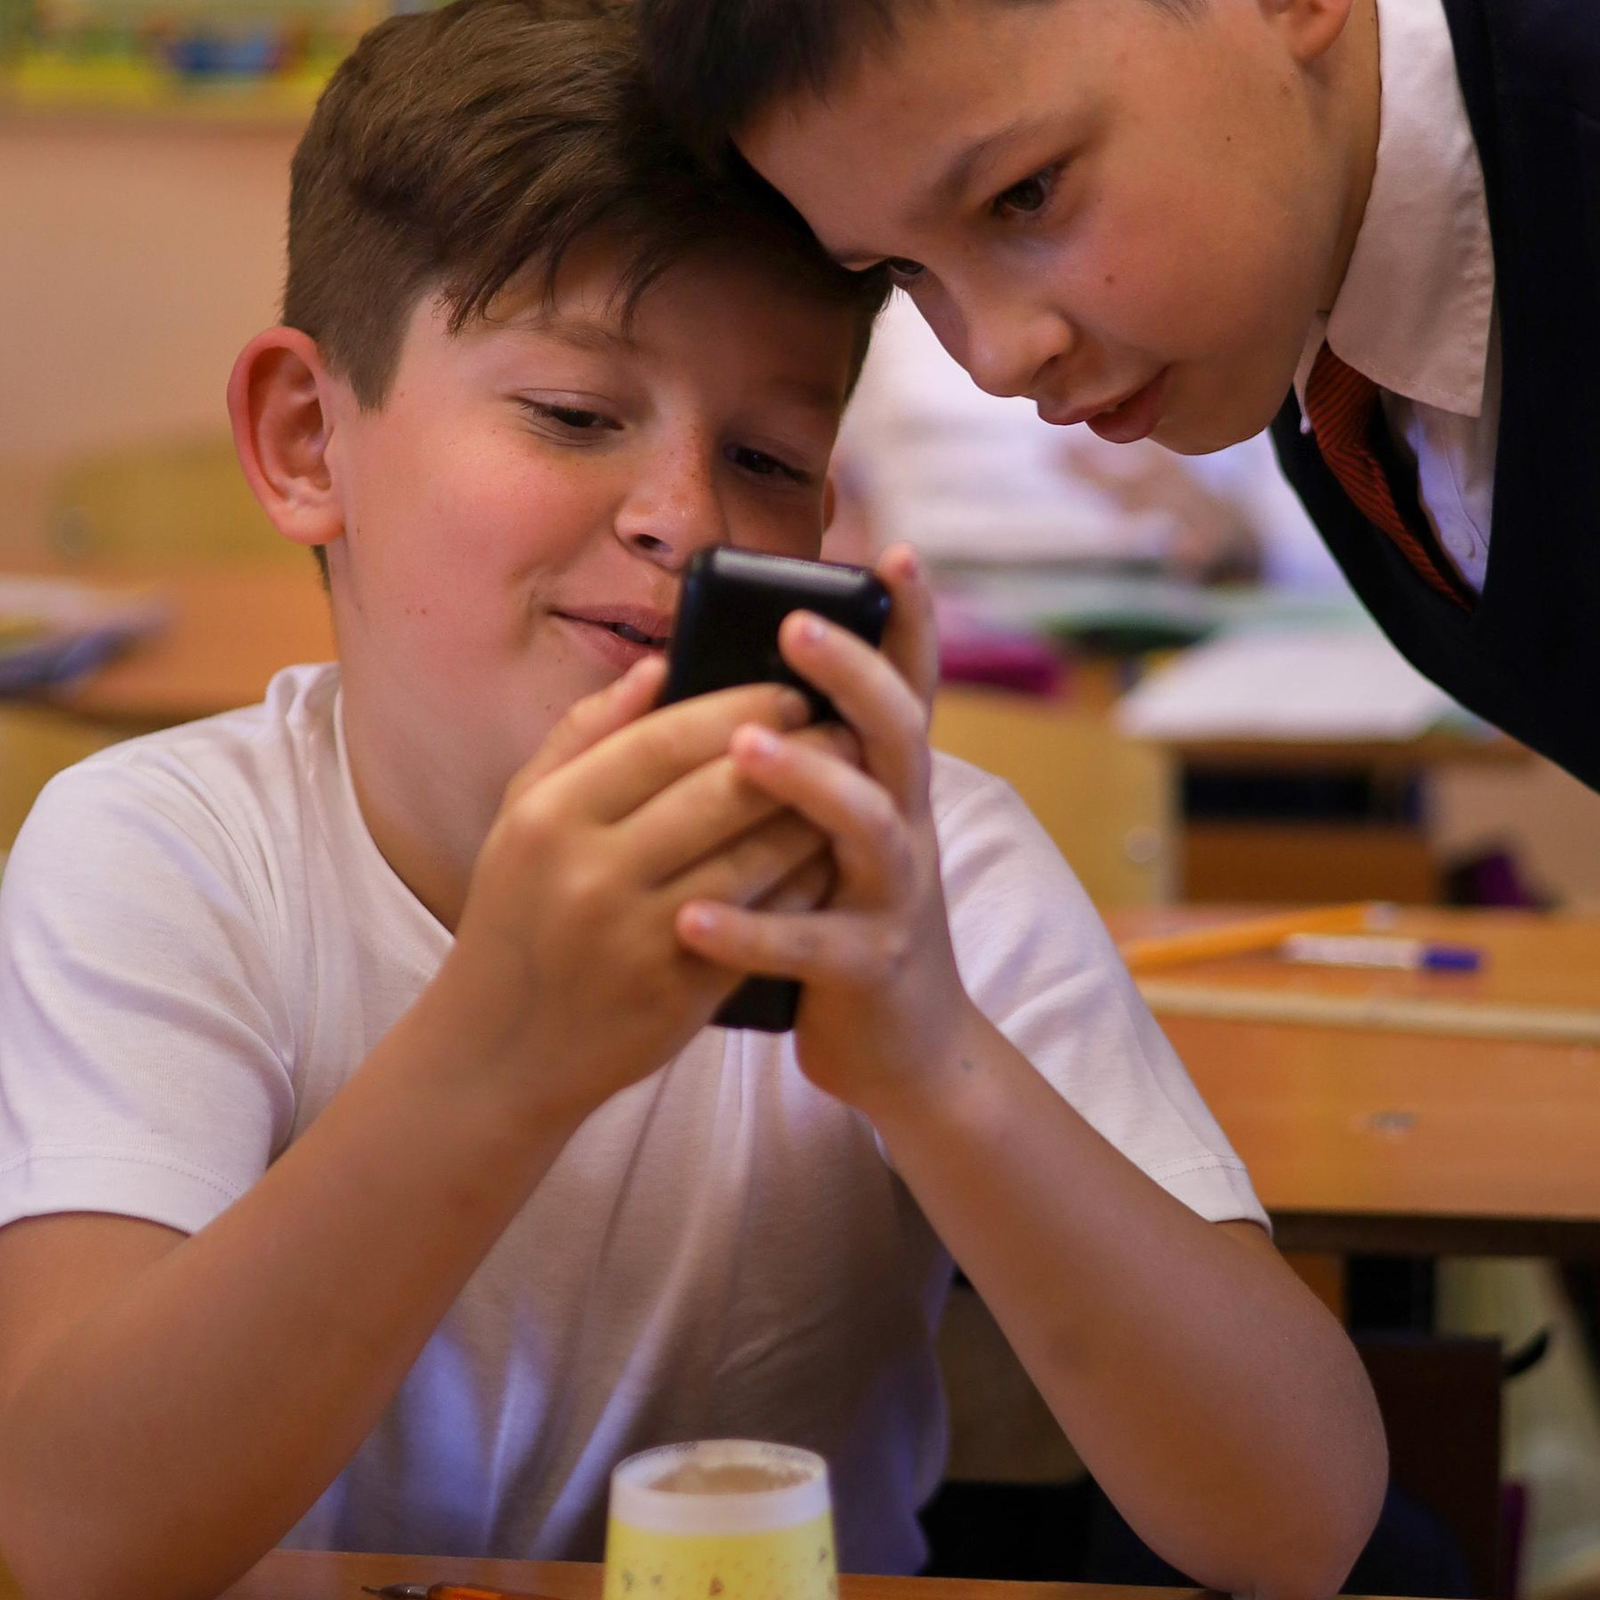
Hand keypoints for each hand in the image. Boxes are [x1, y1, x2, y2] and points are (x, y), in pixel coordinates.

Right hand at [436, 654, 836, 1122]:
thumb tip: (658, 666)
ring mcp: (641, 938)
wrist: (500, 1053)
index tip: (790, 693)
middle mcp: (593, 874)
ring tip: (850, 784)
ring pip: (754, 856)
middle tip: (841, 728)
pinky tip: (828, 855)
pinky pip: (764, 921)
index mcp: (551, 817)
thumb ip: (582, 735)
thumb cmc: (518, 917)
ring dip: (814, 814)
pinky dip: (803, 882)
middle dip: (796, 752)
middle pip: (720, 791)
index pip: (665, 739)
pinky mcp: (682, 994)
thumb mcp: (520, 819)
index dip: (739, 709)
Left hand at [673, 545, 971, 1116]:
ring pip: (866, 824)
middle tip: (795, 625)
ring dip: (806, 781)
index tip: (897, 551)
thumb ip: (805, 764)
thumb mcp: (833, 834)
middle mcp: (906, 823)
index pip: (908, 685)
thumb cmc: (844, 918)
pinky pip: (810, 941)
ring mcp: (895, 893)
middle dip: (851, 672)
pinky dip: (749, 929)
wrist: (905, 1049)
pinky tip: (689, 917)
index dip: (910, 619)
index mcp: (889, 783)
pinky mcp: (869, 965)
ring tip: (743, 750)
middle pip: (896, 731)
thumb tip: (721, 684)